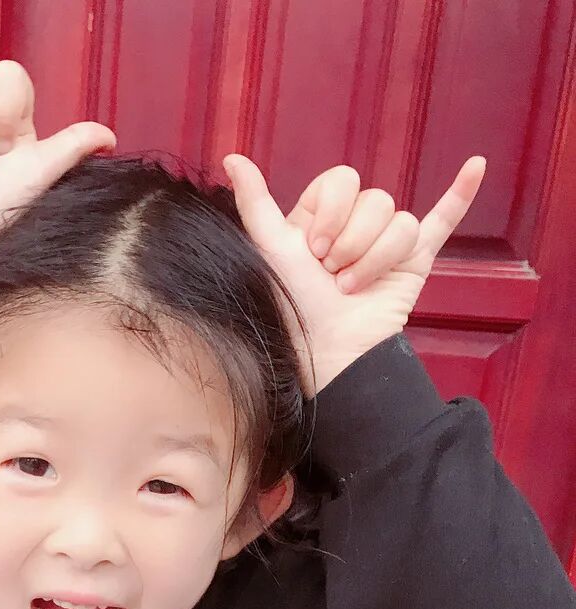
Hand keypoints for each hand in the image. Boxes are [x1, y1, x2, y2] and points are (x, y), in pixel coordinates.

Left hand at [222, 154, 486, 395]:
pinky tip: (475, 167)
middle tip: (333, 274)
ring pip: (401, 221)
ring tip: (354, 288)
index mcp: (321, 217)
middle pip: (374, 200)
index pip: (340, 181)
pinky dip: (459, 196)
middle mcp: (354, 226)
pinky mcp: (415, 261)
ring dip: (376, 259)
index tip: (312, 250)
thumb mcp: (270, 248)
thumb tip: (232, 157)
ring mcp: (387, 242)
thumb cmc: (296, 306)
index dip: (330, 214)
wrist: (332, 351)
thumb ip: (254, 202)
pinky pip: (441, 221)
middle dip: (353, 241)